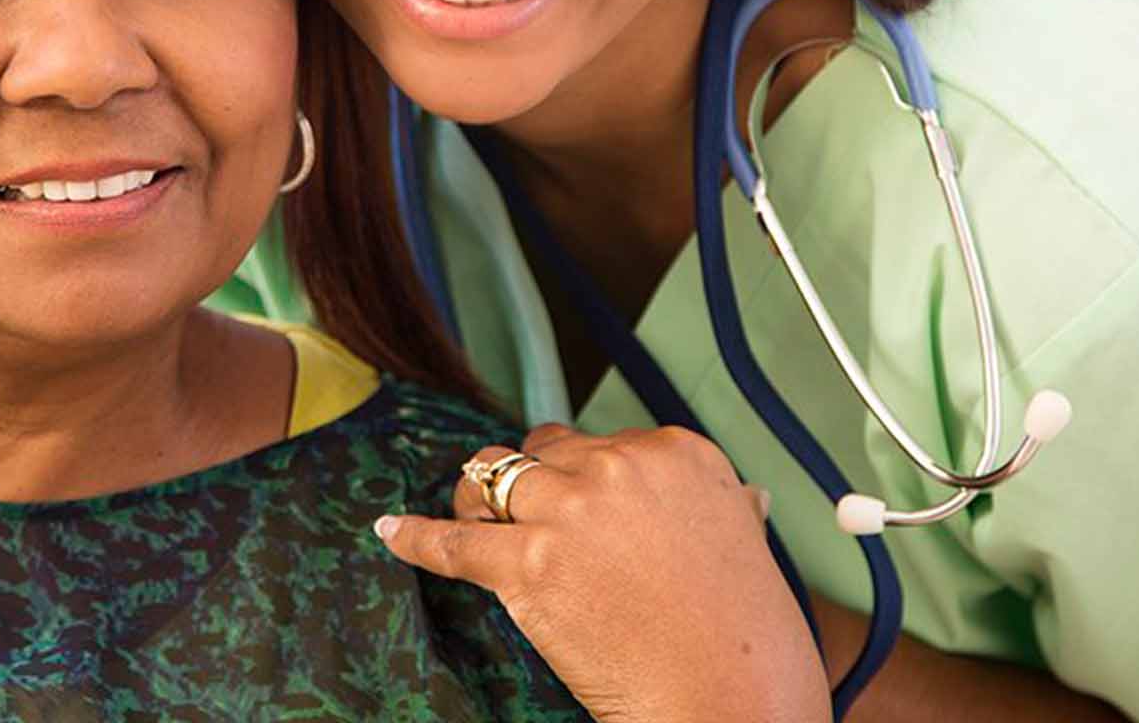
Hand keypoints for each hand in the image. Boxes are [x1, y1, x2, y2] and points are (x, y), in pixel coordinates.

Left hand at [375, 423, 830, 722]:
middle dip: (531, 485)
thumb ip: (723, 507)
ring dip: (480, 502)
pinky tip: (390, 530)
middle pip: (543, 451)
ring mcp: (572, 510)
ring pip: (493, 476)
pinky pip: (454, 540)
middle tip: (528, 523)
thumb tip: (739, 500)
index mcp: (677, 453)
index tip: (578, 506)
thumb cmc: (745, 641)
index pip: (600, 441)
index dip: (582, 478)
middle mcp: (622, 466)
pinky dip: (416, 536)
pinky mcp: (530, 563)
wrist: (730, 704)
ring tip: (475, 524)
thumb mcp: (747, 544)